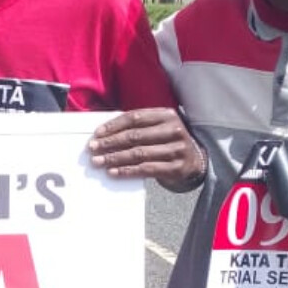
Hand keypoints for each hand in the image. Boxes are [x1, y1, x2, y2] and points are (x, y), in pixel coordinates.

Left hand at [88, 108, 206, 189]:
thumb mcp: (158, 127)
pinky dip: (127, 171)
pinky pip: (146, 169)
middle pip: (135, 136)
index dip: (114, 125)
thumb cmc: (167, 141)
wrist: (194, 160)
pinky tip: (113, 172)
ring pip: (139, 153)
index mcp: (167, 115)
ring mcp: (177, 149)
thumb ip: (138, 126)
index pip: (135, 117)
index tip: (97, 134)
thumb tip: (104, 133)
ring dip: (115, 158)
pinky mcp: (176, 167)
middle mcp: (174, 130)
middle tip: (92, 148)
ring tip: (98, 162)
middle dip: (110, 142)